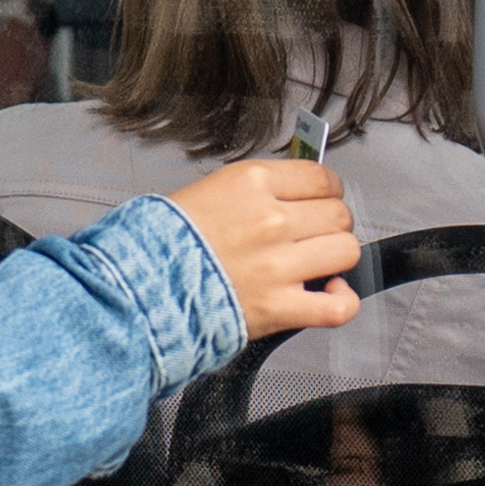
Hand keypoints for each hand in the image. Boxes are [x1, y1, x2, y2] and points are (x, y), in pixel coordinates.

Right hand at [173, 159, 362, 333]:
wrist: (138, 286)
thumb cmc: (163, 241)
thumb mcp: (210, 190)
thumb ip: (258, 189)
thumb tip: (297, 188)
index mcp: (251, 184)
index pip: (321, 177)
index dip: (327, 190)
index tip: (322, 199)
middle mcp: (269, 221)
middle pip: (338, 214)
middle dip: (330, 223)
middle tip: (313, 234)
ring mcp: (277, 266)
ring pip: (345, 251)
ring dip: (336, 258)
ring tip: (317, 263)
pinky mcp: (279, 308)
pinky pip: (338, 307)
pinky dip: (342, 302)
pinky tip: (330, 294)